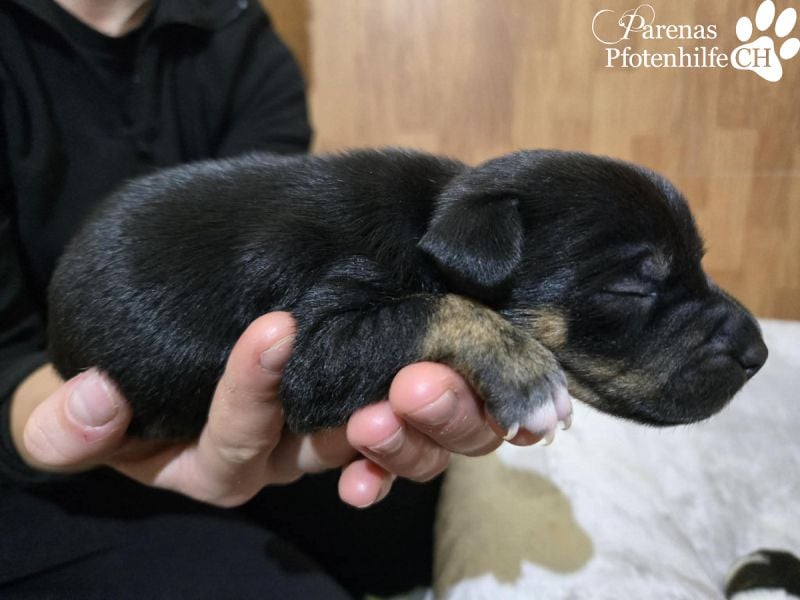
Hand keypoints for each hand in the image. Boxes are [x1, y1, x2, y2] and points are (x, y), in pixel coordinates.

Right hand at [20, 313, 521, 507]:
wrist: (156, 362)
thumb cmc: (116, 392)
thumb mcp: (71, 414)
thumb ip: (67, 424)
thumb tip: (99, 396)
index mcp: (220, 465)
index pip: (240, 442)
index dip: (254, 394)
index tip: (275, 327)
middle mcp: (283, 455)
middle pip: (334, 455)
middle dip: (370, 428)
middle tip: (401, 386)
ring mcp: (328, 426)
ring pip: (388, 441)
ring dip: (419, 420)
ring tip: (430, 381)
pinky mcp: (363, 393)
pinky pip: (414, 419)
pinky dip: (436, 414)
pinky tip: (446, 381)